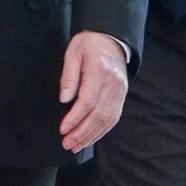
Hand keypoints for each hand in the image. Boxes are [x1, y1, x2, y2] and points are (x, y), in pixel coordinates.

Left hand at [58, 31, 128, 152]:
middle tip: (68, 143)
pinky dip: (101, 131)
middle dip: (82, 132)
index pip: (87, 101)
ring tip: (76, 145)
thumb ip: (68, 76)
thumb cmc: (89, 44)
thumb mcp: (73, 52)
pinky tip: (90, 138)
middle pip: (98, 114)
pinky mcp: (122, 97)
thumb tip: (64, 99)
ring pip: (107, 120)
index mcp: (100, 70)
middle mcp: (114, 84)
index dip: (75, 118)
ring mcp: (120, 91)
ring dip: (91, 136)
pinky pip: (113, 118)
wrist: (111, 39)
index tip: (63, 129)